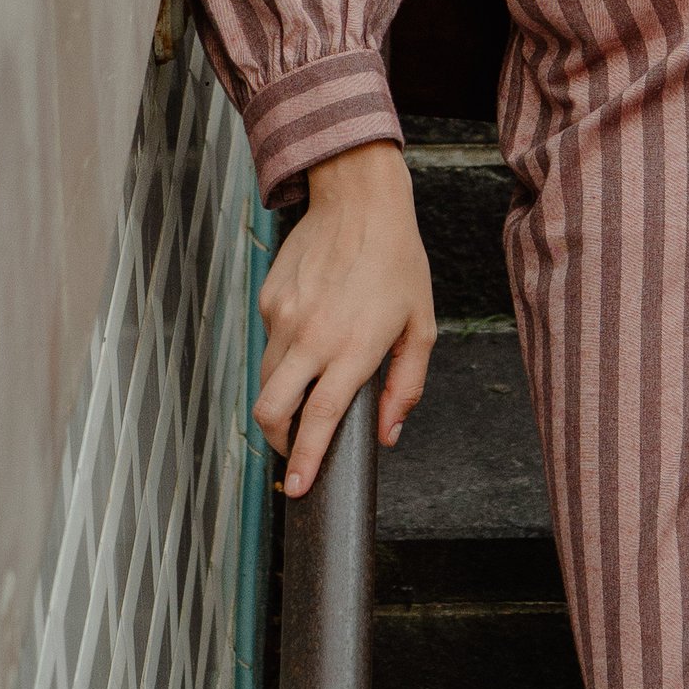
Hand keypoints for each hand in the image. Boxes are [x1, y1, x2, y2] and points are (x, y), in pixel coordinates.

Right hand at [256, 140, 435, 496]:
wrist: (357, 200)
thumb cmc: (397, 261)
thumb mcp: (421, 326)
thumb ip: (406, 386)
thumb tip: (388, 433)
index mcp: (353, 347)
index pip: (321, 418)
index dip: (305, 458)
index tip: (296, 487)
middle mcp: (311, 336)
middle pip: (272, 409)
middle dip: (277, 440)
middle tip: (292, 451)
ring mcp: (283, 317)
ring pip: (267, 378)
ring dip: (283, 397)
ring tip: (309, 388)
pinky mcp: (268, 300)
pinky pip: (270, 342)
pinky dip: (286, 353)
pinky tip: (312, 331)